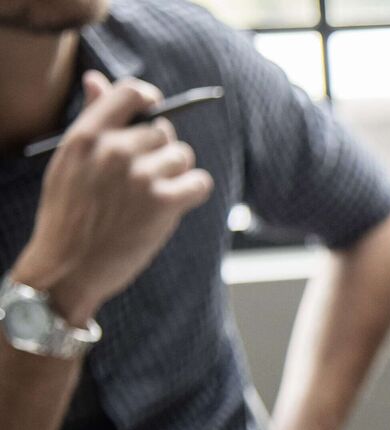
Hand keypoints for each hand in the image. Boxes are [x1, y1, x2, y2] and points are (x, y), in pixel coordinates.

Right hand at [9, 71, 213, 325]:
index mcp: (86, 136)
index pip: (131, 93)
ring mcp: (140, 176)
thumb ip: (91, 119)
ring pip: (183, 158)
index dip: (150, 99)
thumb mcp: (69, 162)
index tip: (154, 110)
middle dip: (159, 154)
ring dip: (176, 176)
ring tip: (150, 198)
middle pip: (164, 133)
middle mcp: (115, 150)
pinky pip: (200, 183)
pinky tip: (172, 207)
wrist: (67, 269)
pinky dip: (193, 194)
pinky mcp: (164, 202)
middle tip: (139, 182)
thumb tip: (97, 79)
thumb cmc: (69, 215)